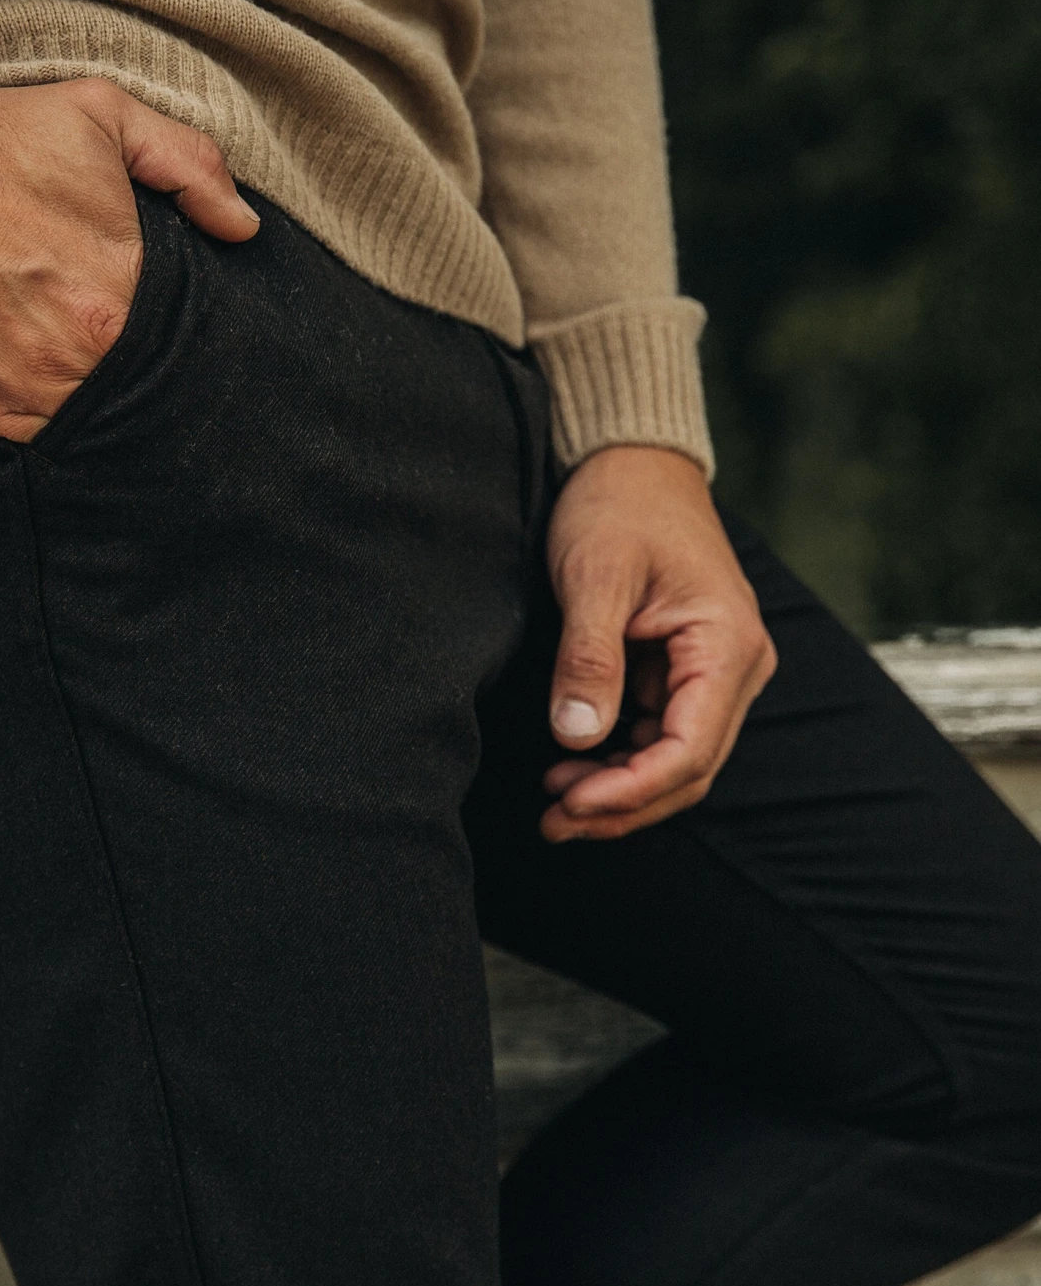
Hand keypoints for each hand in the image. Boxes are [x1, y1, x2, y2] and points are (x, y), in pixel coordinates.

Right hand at [0, 79, 259, 438]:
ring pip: (91, 419)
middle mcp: (78, 352)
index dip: (182, 336)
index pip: (181, 340)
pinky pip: (35, 438)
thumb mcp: (100, 115)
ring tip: (96, 375)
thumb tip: (244, 227)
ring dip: (100, 402)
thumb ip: (189, 164)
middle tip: (137, 355)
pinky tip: (53, 394)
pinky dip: (49, 422)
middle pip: (138, 387)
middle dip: (144, 373)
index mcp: (122, 292)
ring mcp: (24, 386)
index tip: (173, 326)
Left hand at [540, 446, 776, 842]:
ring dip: (617, 790)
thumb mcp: (595, 576)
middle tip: (551, 823)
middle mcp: (734, 668)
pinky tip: (569, 768)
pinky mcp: (682, 671)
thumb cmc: (618, 506)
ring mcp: (712, 672)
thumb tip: (577, 737)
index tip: (572, 806)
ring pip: (673, 760)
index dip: (631, 790)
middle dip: (621, 805)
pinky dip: (617, 760)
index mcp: (727, 645)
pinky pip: (657, 734)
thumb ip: (589, 657)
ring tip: (552, 803)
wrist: (632, 463)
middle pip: (686, 769)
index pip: (689, 749)